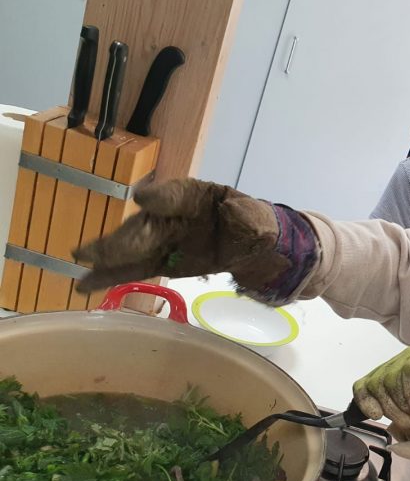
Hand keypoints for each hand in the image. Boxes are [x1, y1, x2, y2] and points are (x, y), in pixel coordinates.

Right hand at [73, 178, 289, 292]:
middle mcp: (173, 216)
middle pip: (144, 226)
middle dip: (122, 239)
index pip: (175, 196)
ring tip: (81, 264)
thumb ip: (247, 216)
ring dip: (108, 258)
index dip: (159, 198)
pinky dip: (112, 276)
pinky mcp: (163, 262)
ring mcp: (164, 239)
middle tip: (95, 251)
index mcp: (196, 197)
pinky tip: (86, 284)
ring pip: (133, 249)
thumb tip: (236, 212)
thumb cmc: (254, 224)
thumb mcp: (258, 218)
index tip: (141, 199)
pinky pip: (135, 268)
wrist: (255, 246)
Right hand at [353, 346, 409, 440]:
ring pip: (377, 385)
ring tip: (406, 419)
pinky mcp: (374, 380)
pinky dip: (366, 403)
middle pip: (392, 378)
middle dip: (403, 406)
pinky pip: (361, 388)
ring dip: (390, 410)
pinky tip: (377, 414)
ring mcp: (390, 366)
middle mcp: (409, 356)